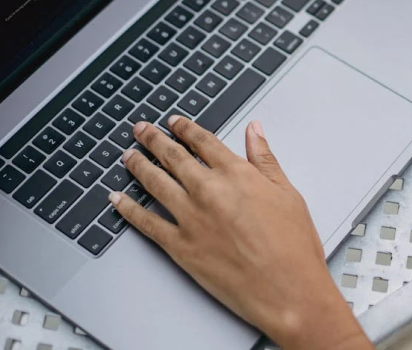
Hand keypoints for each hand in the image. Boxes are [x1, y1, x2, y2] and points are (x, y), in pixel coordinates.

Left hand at [107, 117, 372, 349]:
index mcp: (236, 174)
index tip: (174, 122)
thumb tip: (254, 130)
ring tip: (128, 156)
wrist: (286, 289)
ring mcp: (190, 218)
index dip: (185, 129)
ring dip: (138, 166)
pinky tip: (118, 199)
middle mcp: (208, 190)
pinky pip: (145, 222)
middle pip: (173, 157)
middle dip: (153, 140)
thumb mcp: (287, 193)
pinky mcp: (179, 246)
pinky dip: (127, 208)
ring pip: (154, 183)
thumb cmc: (293, 246)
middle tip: (141, 130)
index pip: (203, 142)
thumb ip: (265, 159)